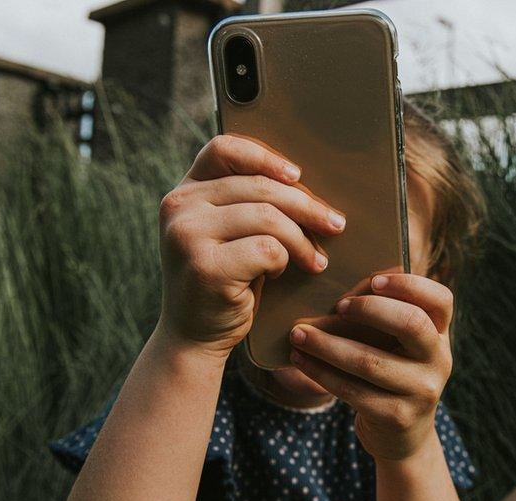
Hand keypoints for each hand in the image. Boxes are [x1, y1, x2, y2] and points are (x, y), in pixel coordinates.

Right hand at [156, 135, 346, 358]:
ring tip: (316, 258)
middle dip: (306, 206)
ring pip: (269, 217)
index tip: (297, 176)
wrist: (194, 337)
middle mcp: (179, 207)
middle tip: (335, 224)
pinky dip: (285, 260)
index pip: (224, 149)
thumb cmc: (223, 281)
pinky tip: (283, 271)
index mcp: (185, 192)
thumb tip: (302, 181)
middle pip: (259, 187)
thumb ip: (244, 203)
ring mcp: (188, 235)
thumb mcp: (224, 234)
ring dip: (302, 239)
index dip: (266, 156)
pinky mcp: (205, 266)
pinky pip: (268, 248)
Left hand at [289, 274, 453, 460]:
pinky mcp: (397, 417)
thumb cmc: (392, 373)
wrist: (401, 435)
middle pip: (411, 323)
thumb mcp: (401, 345)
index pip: (440, 299)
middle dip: (369, 309)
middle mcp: (439, 361)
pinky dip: (320, 372)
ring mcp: (422, 392)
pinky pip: (352, 389)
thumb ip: (388, 315)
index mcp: (441, 334)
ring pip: (370, 361)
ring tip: (299, 333)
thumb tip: (341, 281)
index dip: (409, 284)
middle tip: (338, 306)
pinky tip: (300, 359)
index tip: (374, 280)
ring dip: (327, 345)